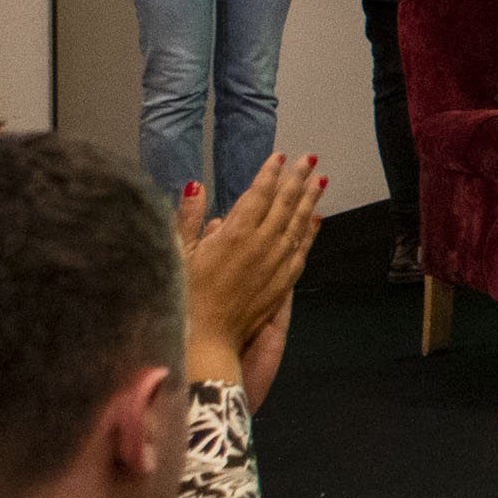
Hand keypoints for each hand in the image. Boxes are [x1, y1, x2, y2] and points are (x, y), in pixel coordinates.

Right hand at [178, 152, 322, 408]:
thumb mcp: (177, 253)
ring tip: (320, 181)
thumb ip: (188, 217)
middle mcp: (261, 245)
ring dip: (310, 201)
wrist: (205, 339)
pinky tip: (315, 220)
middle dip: (298, 179)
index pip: (258, 194)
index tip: (279, 157)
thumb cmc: (183, 296)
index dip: (270, 174)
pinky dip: (310, 232)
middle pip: (285, 204)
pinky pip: (301, 250)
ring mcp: (275, 264)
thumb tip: (196, 185)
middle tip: (309, 159)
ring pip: (298, 225)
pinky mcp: (282, 282)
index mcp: (234, 234)